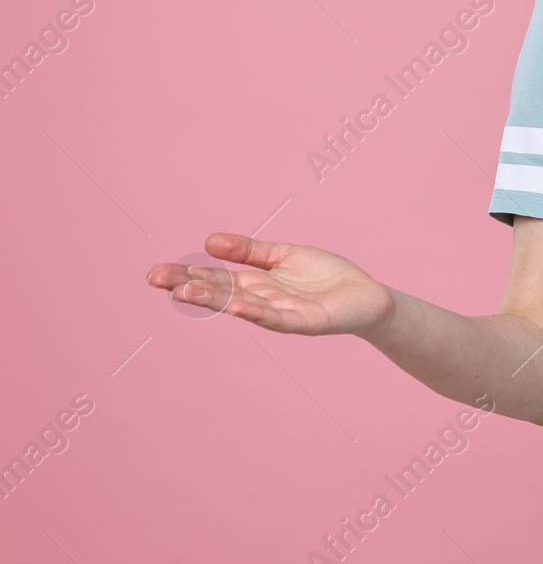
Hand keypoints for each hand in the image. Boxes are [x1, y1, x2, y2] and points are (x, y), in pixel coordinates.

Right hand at [146, 232, 395, 338]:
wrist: (367, 296)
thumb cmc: (325, 277)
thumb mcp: (283, 256)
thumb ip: (249, 250)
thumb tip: (209, 241)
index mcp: (256, 283)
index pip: (214, 278)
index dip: (186, 274)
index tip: (155, 272)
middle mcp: (262, 300)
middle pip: (220, 292)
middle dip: (188, 286)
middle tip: (155, 279)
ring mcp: (281, 313)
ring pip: (241, 305)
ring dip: (214, 300)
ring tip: (184, 292)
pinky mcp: (305, 322)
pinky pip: (277, 317)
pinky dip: (256, 311)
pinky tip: (236, 305)